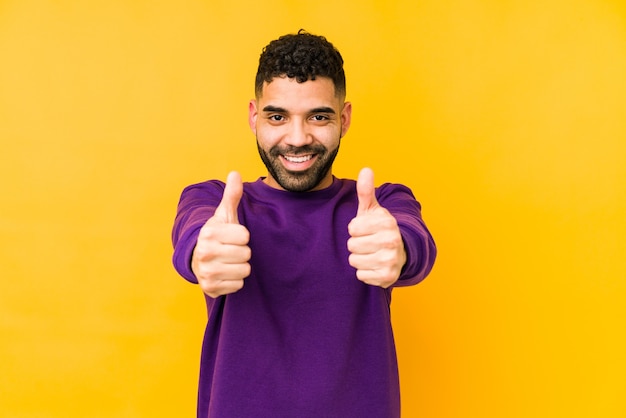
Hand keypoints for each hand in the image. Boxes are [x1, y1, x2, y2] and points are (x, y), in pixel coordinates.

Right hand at [192, 171, 250, 297]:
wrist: (199, 258)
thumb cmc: (218, 235)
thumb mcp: (224, 215)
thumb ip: (232, 195)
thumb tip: (235, 173)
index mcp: (208, 233)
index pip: (245, 236)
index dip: (242, 236)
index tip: (231, 236)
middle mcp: (204, 253)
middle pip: (246, 254)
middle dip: (241, 252)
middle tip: (229, 250)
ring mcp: (206, 272)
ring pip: (244, 271)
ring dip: (240, 267)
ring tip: (228, 261)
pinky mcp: (210, 288)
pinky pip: (238, 285)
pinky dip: (235, 281)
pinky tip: (225, 273)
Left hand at [347, 168, 405, 287]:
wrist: (399, 253)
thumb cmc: (378, 229)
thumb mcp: (372, 210)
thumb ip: (366, 191)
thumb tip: (366, 169)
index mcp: (387, 223)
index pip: (352, 228)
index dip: (355, 229)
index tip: (366, 229)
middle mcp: (392, 241)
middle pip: (352, 245)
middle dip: (357, 244)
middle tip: (369, 243)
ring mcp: (391, 260)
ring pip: (354, 261)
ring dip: (359, 258)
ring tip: (371, 254)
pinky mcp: (388, 278)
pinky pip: (360, 275)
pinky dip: (365, 272)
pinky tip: (374, 265)